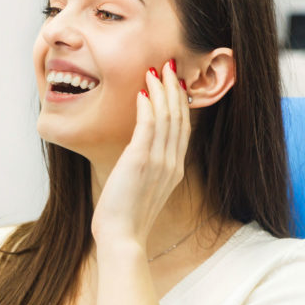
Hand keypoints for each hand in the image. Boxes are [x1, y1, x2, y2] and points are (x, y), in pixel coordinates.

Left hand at [91, 59, 190, 245]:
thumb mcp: (142, 189)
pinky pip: (148, 126)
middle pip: (179, 118)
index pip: (182, 129)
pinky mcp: (141, 161)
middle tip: (169, 67)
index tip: (174, 83)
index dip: (180, 103)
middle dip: (174, 89)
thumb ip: (146, 169)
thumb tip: (136, 155)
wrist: (122, 237)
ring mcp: (159, 162)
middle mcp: (172, 163)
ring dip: (161, 91)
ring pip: (166, 117)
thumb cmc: (125, 217)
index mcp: (174, 170)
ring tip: (155, 70)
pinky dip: (147, 106)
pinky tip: (142, 92)